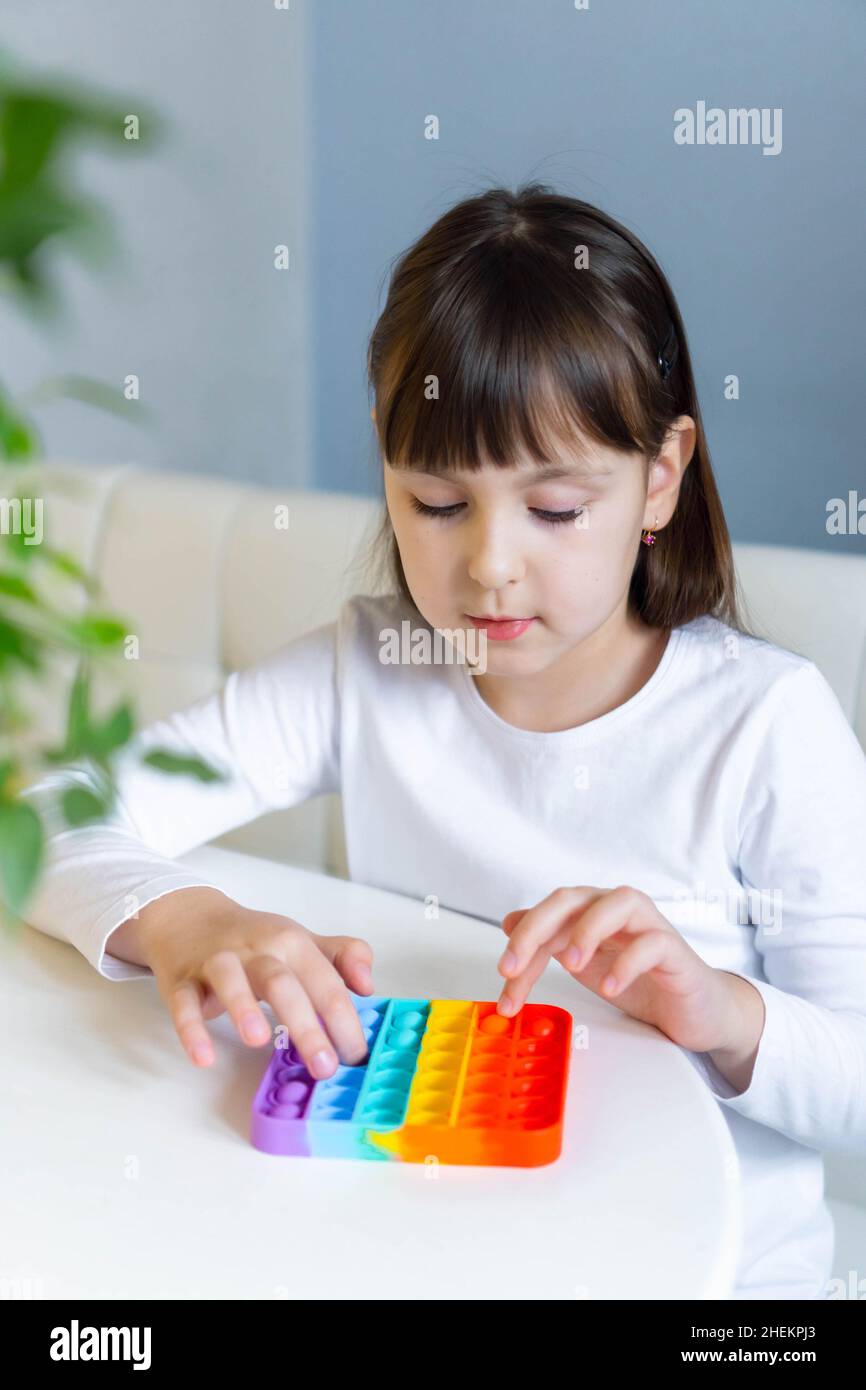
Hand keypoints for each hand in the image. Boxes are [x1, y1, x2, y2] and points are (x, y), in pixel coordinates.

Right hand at [131, 887, 373, 1075]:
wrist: (190, 917)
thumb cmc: (254, 939)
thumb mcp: (301, 941)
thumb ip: (341, 957)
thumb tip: (368, 984)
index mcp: (292, 943)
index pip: (325, 982)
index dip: (344, 1020)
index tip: (356, 1056)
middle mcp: (256, 948)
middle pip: (283, 983)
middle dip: (306, 1024)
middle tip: (324, 1066)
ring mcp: (216, 961)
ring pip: (230, 980)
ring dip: (243, 1007)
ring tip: (258, 1041)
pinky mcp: (181, 979)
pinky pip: (183, 1003)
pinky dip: (191, 1028)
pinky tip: (203, 1056)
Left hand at [496, 884, 741, 1053]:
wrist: (694, 1011)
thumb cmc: (642, 980)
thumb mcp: (584, 963)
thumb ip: (550, 942)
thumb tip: (509, 920)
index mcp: (591, 911)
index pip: (546, 916)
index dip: (520, 944)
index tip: (504, 979)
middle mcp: (618, 909)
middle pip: (572, 898)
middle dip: (537, 929)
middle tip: (514, 967)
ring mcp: (649, 925)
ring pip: (619, 903)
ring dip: (587, 931)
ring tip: (570, 965)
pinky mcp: (675, 950)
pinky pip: (653, 943)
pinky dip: (628, 962)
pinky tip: (611, 987)